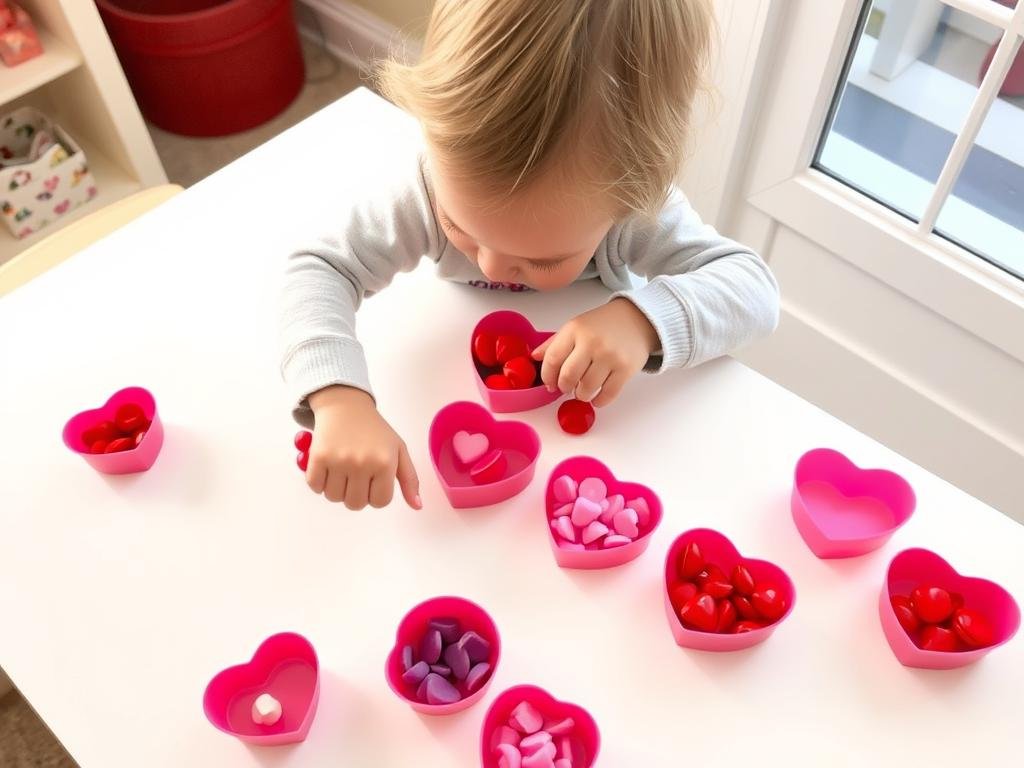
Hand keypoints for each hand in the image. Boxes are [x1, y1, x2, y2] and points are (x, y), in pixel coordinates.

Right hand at [306, 385, 421, 509]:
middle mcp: (362, 462)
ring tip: (342, 470)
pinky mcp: (318, 456)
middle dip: (356, 494)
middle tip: (356, 475)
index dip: (376, 495)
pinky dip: (319, 482)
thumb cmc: (375, 430)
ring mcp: (339, 460)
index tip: (373, 481)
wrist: (346, 405)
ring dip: (336, 489)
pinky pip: (315, 486)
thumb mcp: (399, 450)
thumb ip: (410, 479)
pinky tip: (327, 467)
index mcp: (385, 462)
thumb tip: (417, 506)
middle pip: (355, 504)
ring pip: (334, 497)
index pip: (380, 502)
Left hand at [532, 299, 657, 406]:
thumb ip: (554, 343)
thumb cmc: (603, 325)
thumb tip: (535, 357)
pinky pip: (608, 394)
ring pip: (587, 388)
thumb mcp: (576, 326)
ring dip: (581, 395)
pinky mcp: (626, 369)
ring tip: (582, 391)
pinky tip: (596, 397)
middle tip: (566, 388)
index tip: (549, 384)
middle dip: (564, 387)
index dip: (547, 376)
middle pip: (568, 376)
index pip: (552, 359)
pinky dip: (599, 401)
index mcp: (575, 330)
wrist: (638, 319)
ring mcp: (610, 356)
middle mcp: (592, 342)